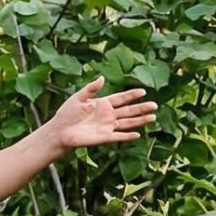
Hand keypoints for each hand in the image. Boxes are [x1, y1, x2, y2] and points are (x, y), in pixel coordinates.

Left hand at [42, 78, 157, 150]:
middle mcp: (108, 115)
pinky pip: (118, 136)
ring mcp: (107, 126)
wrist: (60, 130)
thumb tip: (102, 78)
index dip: (132, 95)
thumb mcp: (78, 97)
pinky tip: (138, 134)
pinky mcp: (104, 137)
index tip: (144, 92)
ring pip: (128, 123)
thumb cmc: (66, 113)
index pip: (121, 98)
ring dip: (140, 121)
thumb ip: (91, 89)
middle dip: (142, 108)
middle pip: (129, 111)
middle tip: (155, 105)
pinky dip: (127, 136)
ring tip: (153, 117)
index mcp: (103, 103)